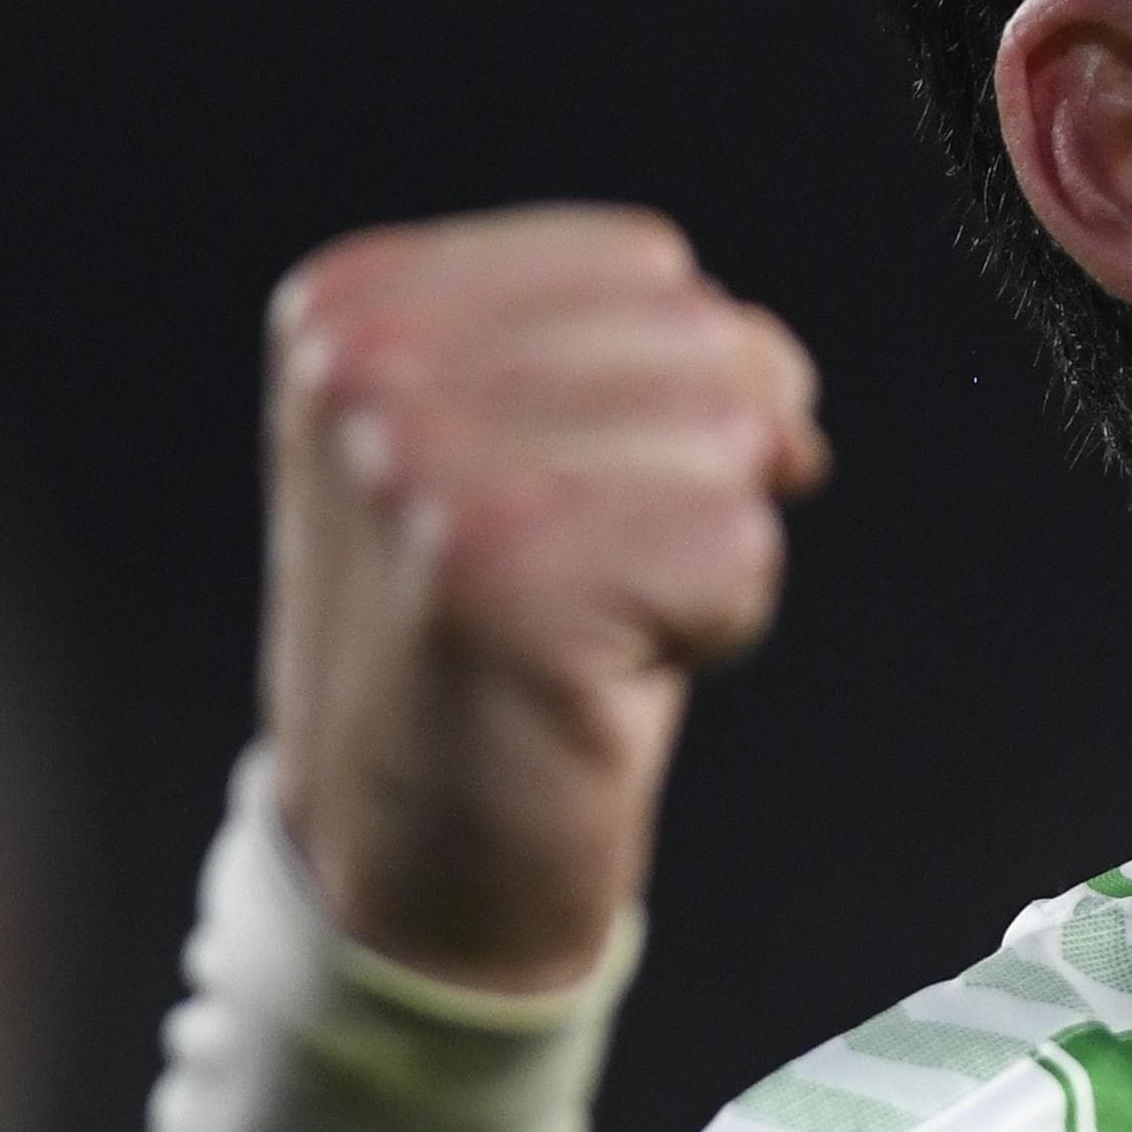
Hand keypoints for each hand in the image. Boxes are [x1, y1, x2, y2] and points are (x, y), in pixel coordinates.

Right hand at [261, 207, 826, 990]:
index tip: (566, 498)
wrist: (414, 869)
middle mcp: (371, 367)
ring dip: (708, 548)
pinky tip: (606, 676)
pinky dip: (717, 624)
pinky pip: (743, 545)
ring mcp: (427, 465)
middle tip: (586, 578)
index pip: (645, 261)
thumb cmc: (492, 651)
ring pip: (736, 436)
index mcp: (354, 304)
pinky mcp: (509, 574)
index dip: (668, 391)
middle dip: (700, 469)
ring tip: (591, 621)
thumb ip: (615, 347)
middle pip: (705, 339)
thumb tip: (776, 372)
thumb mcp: (502, 444)